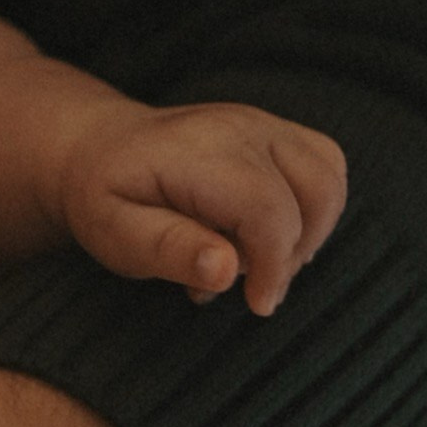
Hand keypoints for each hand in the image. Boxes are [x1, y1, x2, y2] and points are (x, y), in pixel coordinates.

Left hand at [56, 101, 347, 313]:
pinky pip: (326, 168)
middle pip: (314, 195)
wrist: (97, 147)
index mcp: (200, 152)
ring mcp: (263, 123)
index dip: (273, 267)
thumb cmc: (106, 197)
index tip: (255, 303)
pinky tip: (264, 234)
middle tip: (244, 282)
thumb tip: (226, 270)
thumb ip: (169, 250)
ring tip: (251, 256)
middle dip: (290, 253)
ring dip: (307, 232)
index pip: (269, 211)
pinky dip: (311, 210)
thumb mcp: (114, 233)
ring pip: (329, 179)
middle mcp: (241, 126)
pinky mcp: (276, 131)